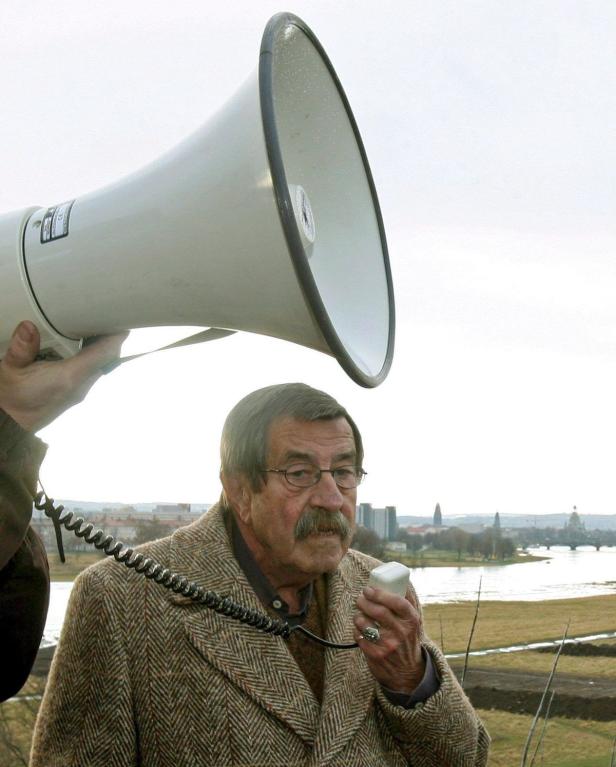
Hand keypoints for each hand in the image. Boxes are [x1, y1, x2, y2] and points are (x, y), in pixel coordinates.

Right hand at [0, 321, 127, 431]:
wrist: (10, 424)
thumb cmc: (10, 398)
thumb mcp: (10, 369)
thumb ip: (21, 348)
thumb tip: (29, 327)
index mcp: (70, 377)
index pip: (104, 355)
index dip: (116, 337)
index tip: (120, 321)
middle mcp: (81, 386)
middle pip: (106, 358)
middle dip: (109, 337)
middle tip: (104, 316)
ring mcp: (80, 391)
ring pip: (100, 365)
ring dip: (100, 347)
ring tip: (93, 325)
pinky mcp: (75, 393)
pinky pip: (91, 371)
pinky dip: (91, 356)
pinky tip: (79, 344)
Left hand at [354, 585, 424, 693]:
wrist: (407, 672)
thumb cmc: (407, 639)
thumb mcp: (413, 622)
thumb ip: (407, 602)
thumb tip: (401, 580)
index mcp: (411, 620)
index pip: (397, 602)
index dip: (380, 593)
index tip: (369, 589)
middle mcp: (401, 633)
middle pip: (378, 611)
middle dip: (364, 601)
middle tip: (360, 598)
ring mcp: (388, 645)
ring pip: (366, 623)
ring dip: (358, 615)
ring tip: (359, 614)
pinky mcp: (376, 656)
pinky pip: (360, 637)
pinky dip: (356, 630)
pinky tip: (360, 629)